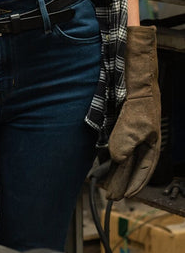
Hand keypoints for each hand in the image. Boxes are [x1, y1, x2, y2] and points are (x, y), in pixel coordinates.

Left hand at [103, 25, 159, 199]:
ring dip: (114, 167)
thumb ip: (127, 137)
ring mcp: (129, 122)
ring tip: (104, 182)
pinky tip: (101, 156)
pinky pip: (114, 137)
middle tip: (109, 194)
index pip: (145, 165)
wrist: (131, 56)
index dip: (135, 181)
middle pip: (132, 161)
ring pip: (123, 151)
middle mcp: (141, 130)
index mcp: (152, 133)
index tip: (125, 196)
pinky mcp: (116, 113)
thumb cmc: (141, 81)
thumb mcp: (136, 113)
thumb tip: (117, 157)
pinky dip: (109, 150)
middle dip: (122, 178)